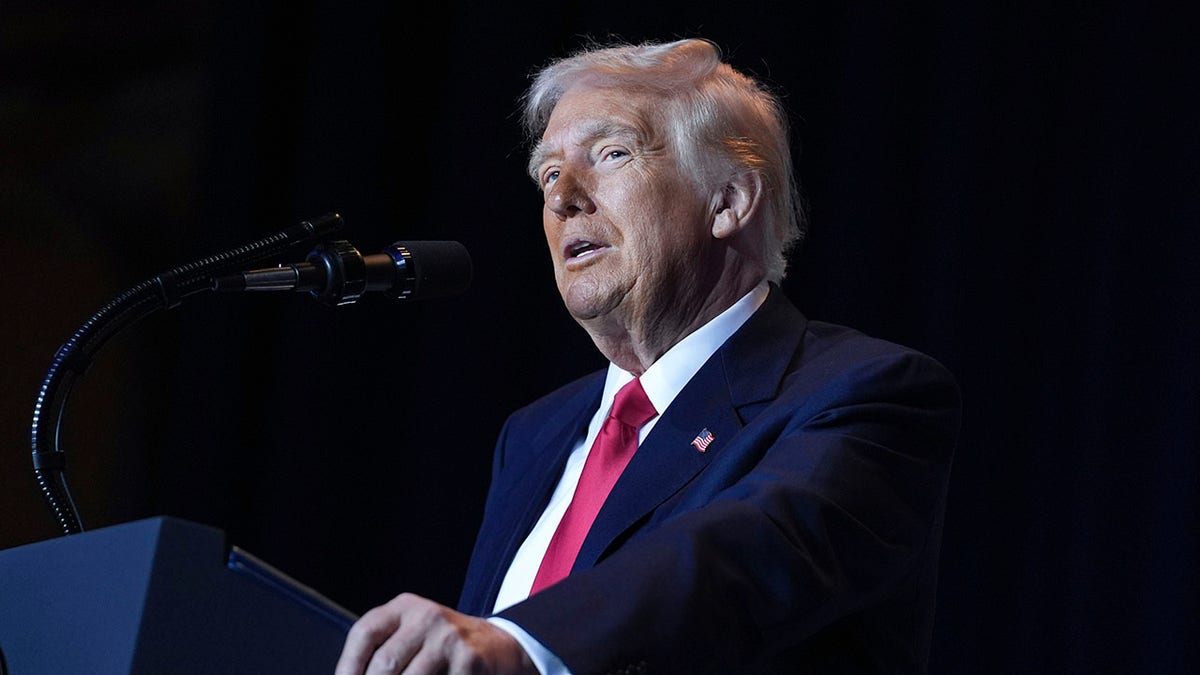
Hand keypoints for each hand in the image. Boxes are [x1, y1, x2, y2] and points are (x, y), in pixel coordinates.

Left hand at [334, 592, 536, 674]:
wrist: (498, 647)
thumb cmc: (443, 648)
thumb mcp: (413, 635)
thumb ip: (383, 652)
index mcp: (404, 607)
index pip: (364, 634)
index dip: (347, 666)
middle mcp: (427, 616)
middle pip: (384, 664)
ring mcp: (449, 637)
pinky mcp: (469, 660)